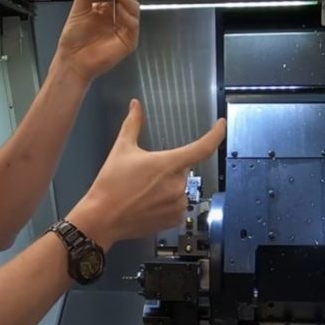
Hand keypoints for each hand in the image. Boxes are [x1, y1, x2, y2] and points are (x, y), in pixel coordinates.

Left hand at [53, 0, 139, 82]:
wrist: (72, 60)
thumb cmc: (74, 37)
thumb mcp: (78, 8)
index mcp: (106, 3)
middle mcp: (118, 12)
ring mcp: (125, 25)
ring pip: (134, 4)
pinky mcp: (129, 39)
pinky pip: (133, 23)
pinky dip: (127, 14)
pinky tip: (119, 9)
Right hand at [68, 99, 225, 249]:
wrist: (103, 217)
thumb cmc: (110, 185)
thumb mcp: (121, 149)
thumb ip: (132, 124)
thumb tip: (135, 105)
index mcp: (168, 164)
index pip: (203, 147)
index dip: (216, 134)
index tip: (221, 125)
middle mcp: (177, 184)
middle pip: (183, 168)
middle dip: (169, 168)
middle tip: (145, 173)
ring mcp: (177, 203)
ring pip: (180, 187)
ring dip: (168, 186)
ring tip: (144, 191)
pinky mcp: (174, 218)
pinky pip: (178, 204)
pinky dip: (167, 202)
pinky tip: (148, 203)